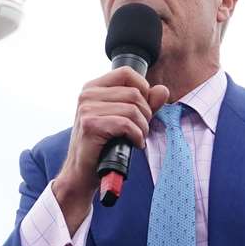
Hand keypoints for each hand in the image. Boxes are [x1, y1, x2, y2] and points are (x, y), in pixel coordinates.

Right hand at [52, 68, 170, 230]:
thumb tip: (162, 90)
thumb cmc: (103, 144)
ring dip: (142, 128)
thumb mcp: (125, 119)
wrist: (82, 172)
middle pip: (134, 93)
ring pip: (133, 109)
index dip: (143, 88)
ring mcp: (86, 109)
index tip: (143, 109)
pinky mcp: (90, 125)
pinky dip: (136, 136)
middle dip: (146, 114)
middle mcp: (87, 94)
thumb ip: (145, 103)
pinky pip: (126, 124)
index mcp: (93, 87)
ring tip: (137, 138)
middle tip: (141, 130)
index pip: (126, 73)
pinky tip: (134, 144)